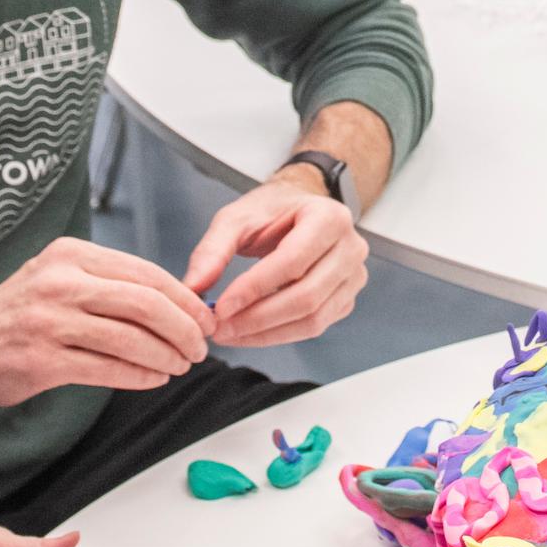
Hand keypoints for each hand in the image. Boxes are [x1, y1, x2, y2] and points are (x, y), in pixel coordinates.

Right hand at [0, 240, 215, 401]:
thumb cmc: (17, 312)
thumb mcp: (58, 276)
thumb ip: (108, 283)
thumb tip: (175, 301)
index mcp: (71, 255)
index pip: (145, 273)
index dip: (184, 299)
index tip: (203, 318)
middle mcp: (60, 282)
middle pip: (145, 303)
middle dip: (184, 329)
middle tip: (201, 347)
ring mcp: (49, 322)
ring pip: (131, 338)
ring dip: (166, 356)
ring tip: (180, 365)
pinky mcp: (42, 361)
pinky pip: (108, 369)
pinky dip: (140, 376)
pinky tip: (153, 378)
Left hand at [180, 175, 368, 346]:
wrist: (300, 211)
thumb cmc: (273, 211)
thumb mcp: (237, 218)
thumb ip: (213, 250)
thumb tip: (193, 289)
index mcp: (329, 217)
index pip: (292, 261)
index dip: (255, 288)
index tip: (221, 307)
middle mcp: (350, 248)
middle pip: (306, 297)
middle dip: (258, 319)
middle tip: (221, 329)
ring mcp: (353, 277)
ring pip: (312, 319)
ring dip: (267, 333)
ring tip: (231, 334)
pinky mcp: (346, 299)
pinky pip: (314, 327)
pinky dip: (279, 335)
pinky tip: (252, 332)